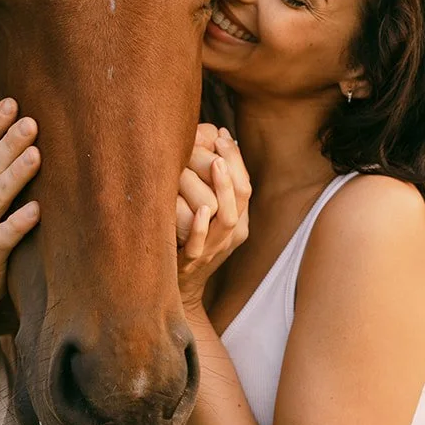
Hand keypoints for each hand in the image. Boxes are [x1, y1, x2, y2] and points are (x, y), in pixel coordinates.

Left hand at [176, 127, 249, 311]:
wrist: (179, 288)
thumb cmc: (189, 242)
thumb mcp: (207, 215)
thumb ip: (212, 187)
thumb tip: (211, 144)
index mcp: (238, 221)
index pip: (246, 185)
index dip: (236, 159)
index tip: (222, 135)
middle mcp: (232, 234)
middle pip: (243, 197)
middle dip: (233, 166)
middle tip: (219, 142)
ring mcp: (215, 249)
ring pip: (228, 218)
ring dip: (222, 189)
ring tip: (215, 164)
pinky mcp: (193, 262)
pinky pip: (202, 244)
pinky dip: (202, 226)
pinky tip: (200, 209)